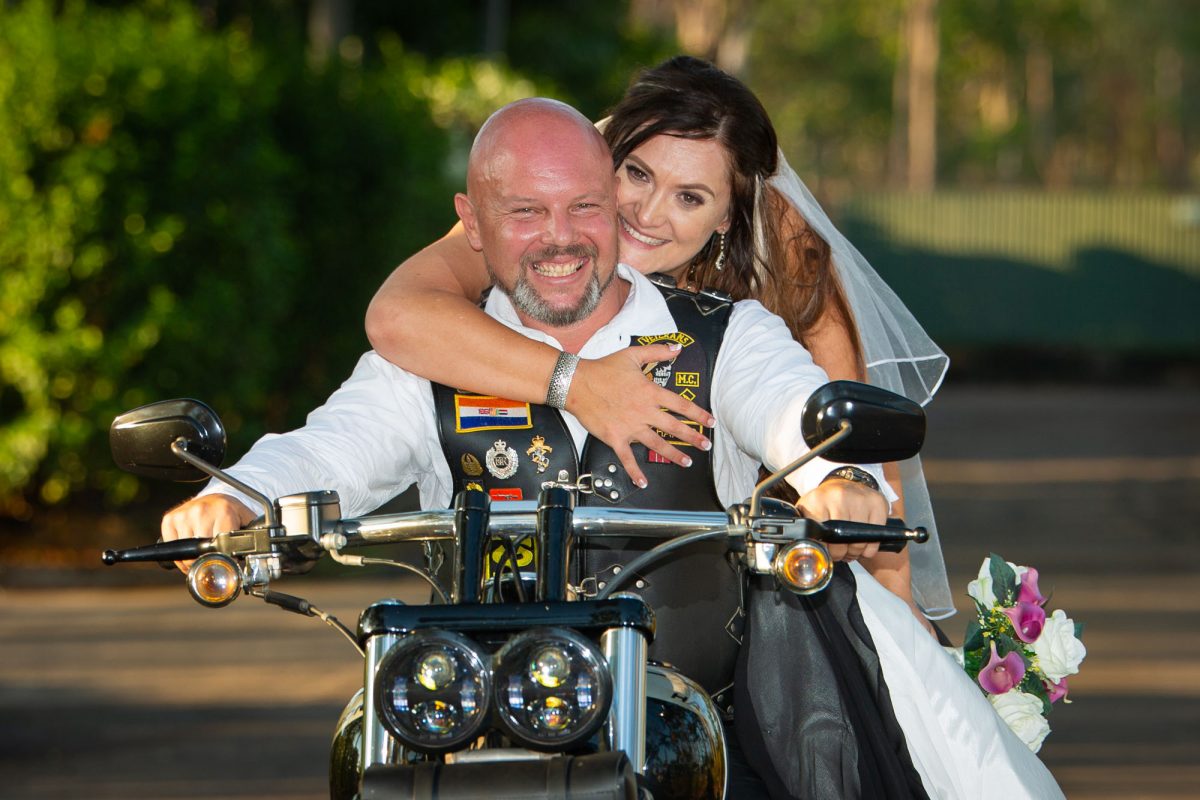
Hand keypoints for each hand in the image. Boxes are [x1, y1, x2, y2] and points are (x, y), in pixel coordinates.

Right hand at [161, 494, 255, 572]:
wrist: (216, 498)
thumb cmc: (231, 512)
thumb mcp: (247, 521)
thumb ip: (252, 536)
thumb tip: (257, 555)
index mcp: (224, 511)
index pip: (220, 547)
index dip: (222, 559)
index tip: (224, 561)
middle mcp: (202, 510)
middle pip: (200, 552)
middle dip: (206, 560)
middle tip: (213, 556)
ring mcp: (184, 514)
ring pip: (184, 552)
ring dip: (191, 558)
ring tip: (202, 550)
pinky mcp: (170, 518)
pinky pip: (171, 546)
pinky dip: (179, 553)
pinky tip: (190, 545)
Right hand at [566, 344, 715, 487]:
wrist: (576, 383)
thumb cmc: (604, 369)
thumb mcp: (632, 355)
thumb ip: (657, 352)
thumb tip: (678, 348)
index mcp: (650, 392)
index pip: (681, 405)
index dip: (698, 414)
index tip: (710, 422)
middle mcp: (644, 412)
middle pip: (674, 427)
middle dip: (693, 437)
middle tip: (706, 445)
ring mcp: (630, 427)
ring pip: (657, 444)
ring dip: (674, 455)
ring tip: (687, 462)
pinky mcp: (615, 438)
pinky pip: (627, 459)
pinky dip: (635, 472)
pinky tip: (643, 482)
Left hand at [796, 478, 887, 561]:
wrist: (842, 482)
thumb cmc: (824, 502)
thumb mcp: (808, 512)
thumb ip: (806, 530)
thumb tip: (808, 551)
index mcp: (819, 500)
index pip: (823, 536)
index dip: (827, 550)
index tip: (827, 553)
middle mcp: (840, 496)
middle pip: (844, 540)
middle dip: (842, 553)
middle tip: (840, 553)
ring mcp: (861, 498)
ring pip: (861, 540)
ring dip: (856, 551)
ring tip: (850, 548)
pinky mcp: (877, 502)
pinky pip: (877, 535)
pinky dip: (871, 546)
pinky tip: (863, 542)